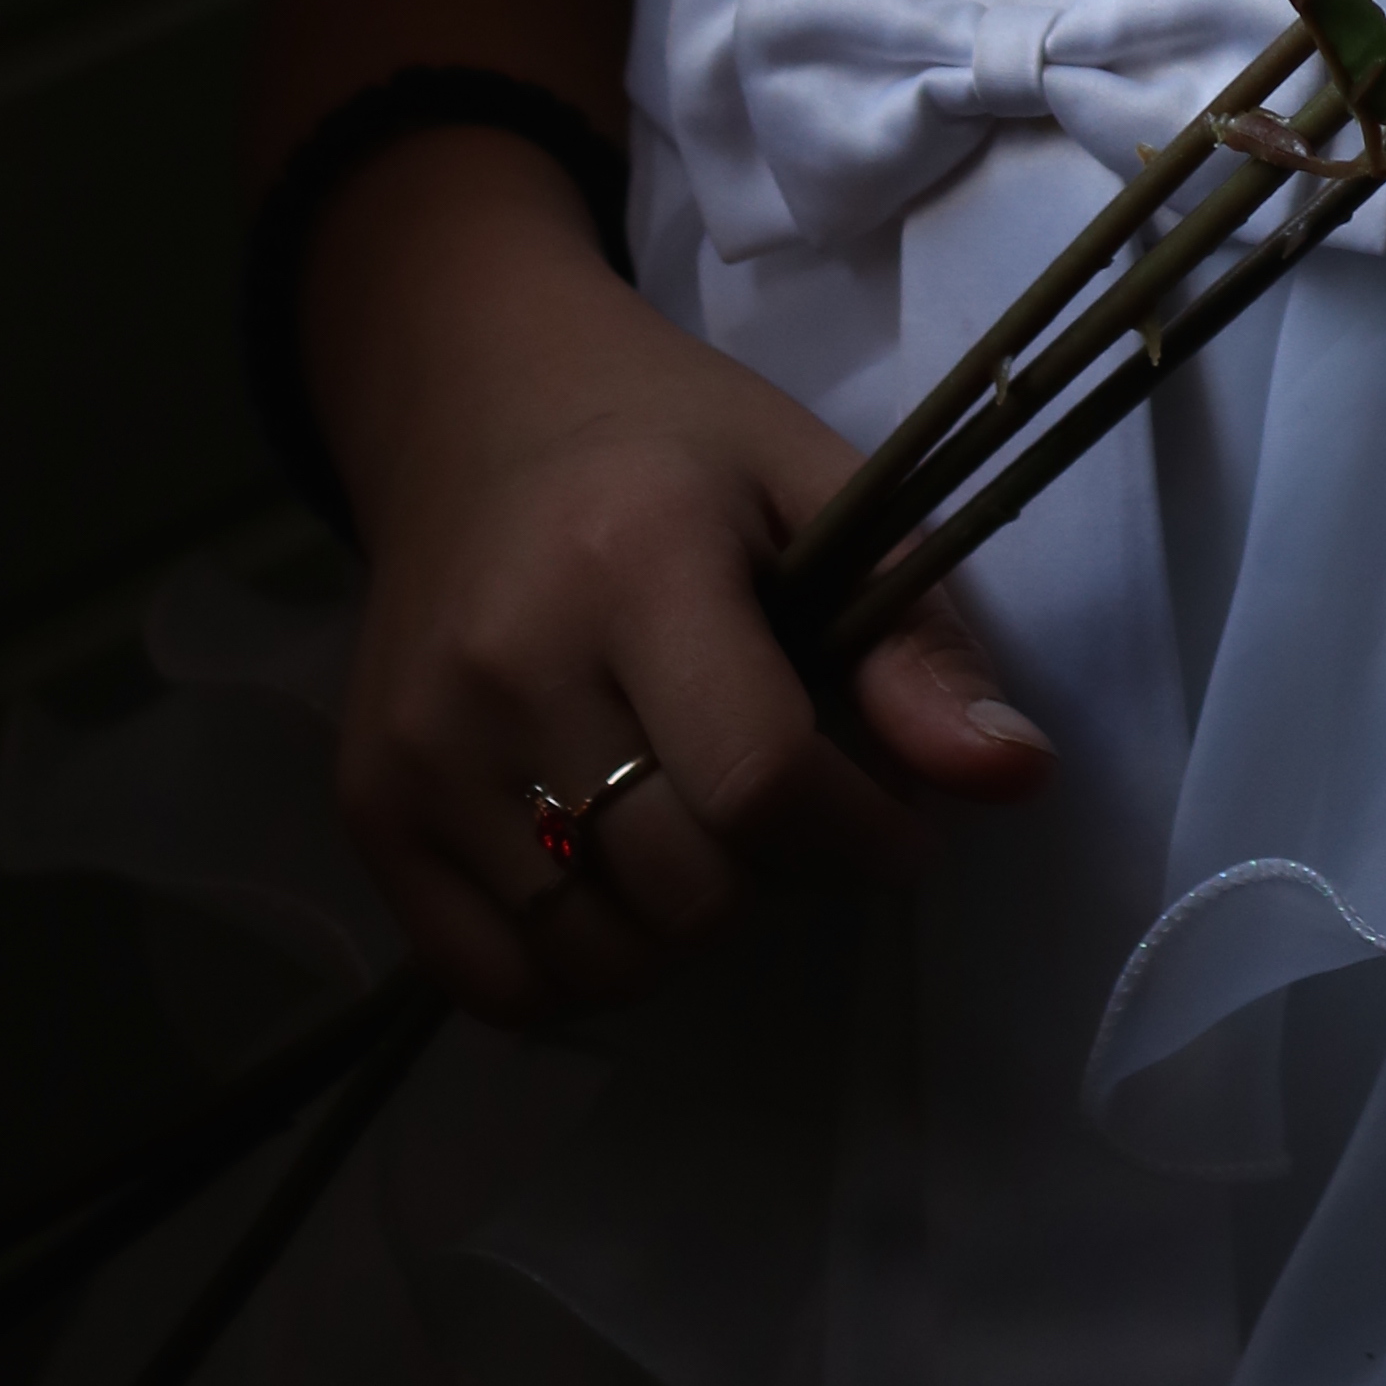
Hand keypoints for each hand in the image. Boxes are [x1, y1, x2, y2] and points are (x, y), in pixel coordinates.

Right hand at [311, 133, 1052, 1022]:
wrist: (477, 405)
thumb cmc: (670, 444)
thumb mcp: (817, 488)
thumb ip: (917, 638)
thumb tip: (1016, 779)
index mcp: (637, 558)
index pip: (760, 781)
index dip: (862, 837)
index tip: (901, 830)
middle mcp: (509, 661)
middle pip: (683, 887)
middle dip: (777, 877)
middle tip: (791, 815)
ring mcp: (422, 747)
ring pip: (594, 956)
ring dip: (683, 934)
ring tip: (704, 840)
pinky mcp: (368, 806)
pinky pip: (491, 980)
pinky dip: (577, 970)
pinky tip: (616, 884)